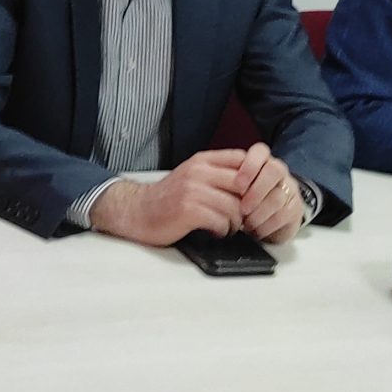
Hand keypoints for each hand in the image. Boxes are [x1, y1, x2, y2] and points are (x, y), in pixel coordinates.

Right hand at [88, 149, 250, 246]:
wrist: (137, 211)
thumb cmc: (169, 197)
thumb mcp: (192, 175)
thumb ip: (217, 173)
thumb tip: (251, 182)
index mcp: (202, 160)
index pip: (242, 159)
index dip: (255, 177)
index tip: (254, 194)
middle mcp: (198, 171)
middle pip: (243, 185)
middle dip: (250, 204)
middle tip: (246, 217)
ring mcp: (193, 190)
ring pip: (234, 206)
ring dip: (236, 222)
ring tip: (229, 228)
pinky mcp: (188, 211)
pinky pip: (220, 222)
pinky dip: (223, 231)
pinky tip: (216, 232)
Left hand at [231, 142, 308, 243]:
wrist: (267, 221)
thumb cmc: (244, 201)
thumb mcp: (233, 190)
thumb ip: (226, 182)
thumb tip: (212, 185)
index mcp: (261, 161)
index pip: (260, 152)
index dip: (249, 166)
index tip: (237, 184)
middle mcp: (278, 171)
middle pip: (274, 170)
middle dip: (256, 191)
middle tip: (242, 209)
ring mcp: (289, 189)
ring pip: (278, 196)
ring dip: (259, 213)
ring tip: (246, 224)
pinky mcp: (295, 209)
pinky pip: (284, 215)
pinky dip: (267, 225)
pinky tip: (256, 230)